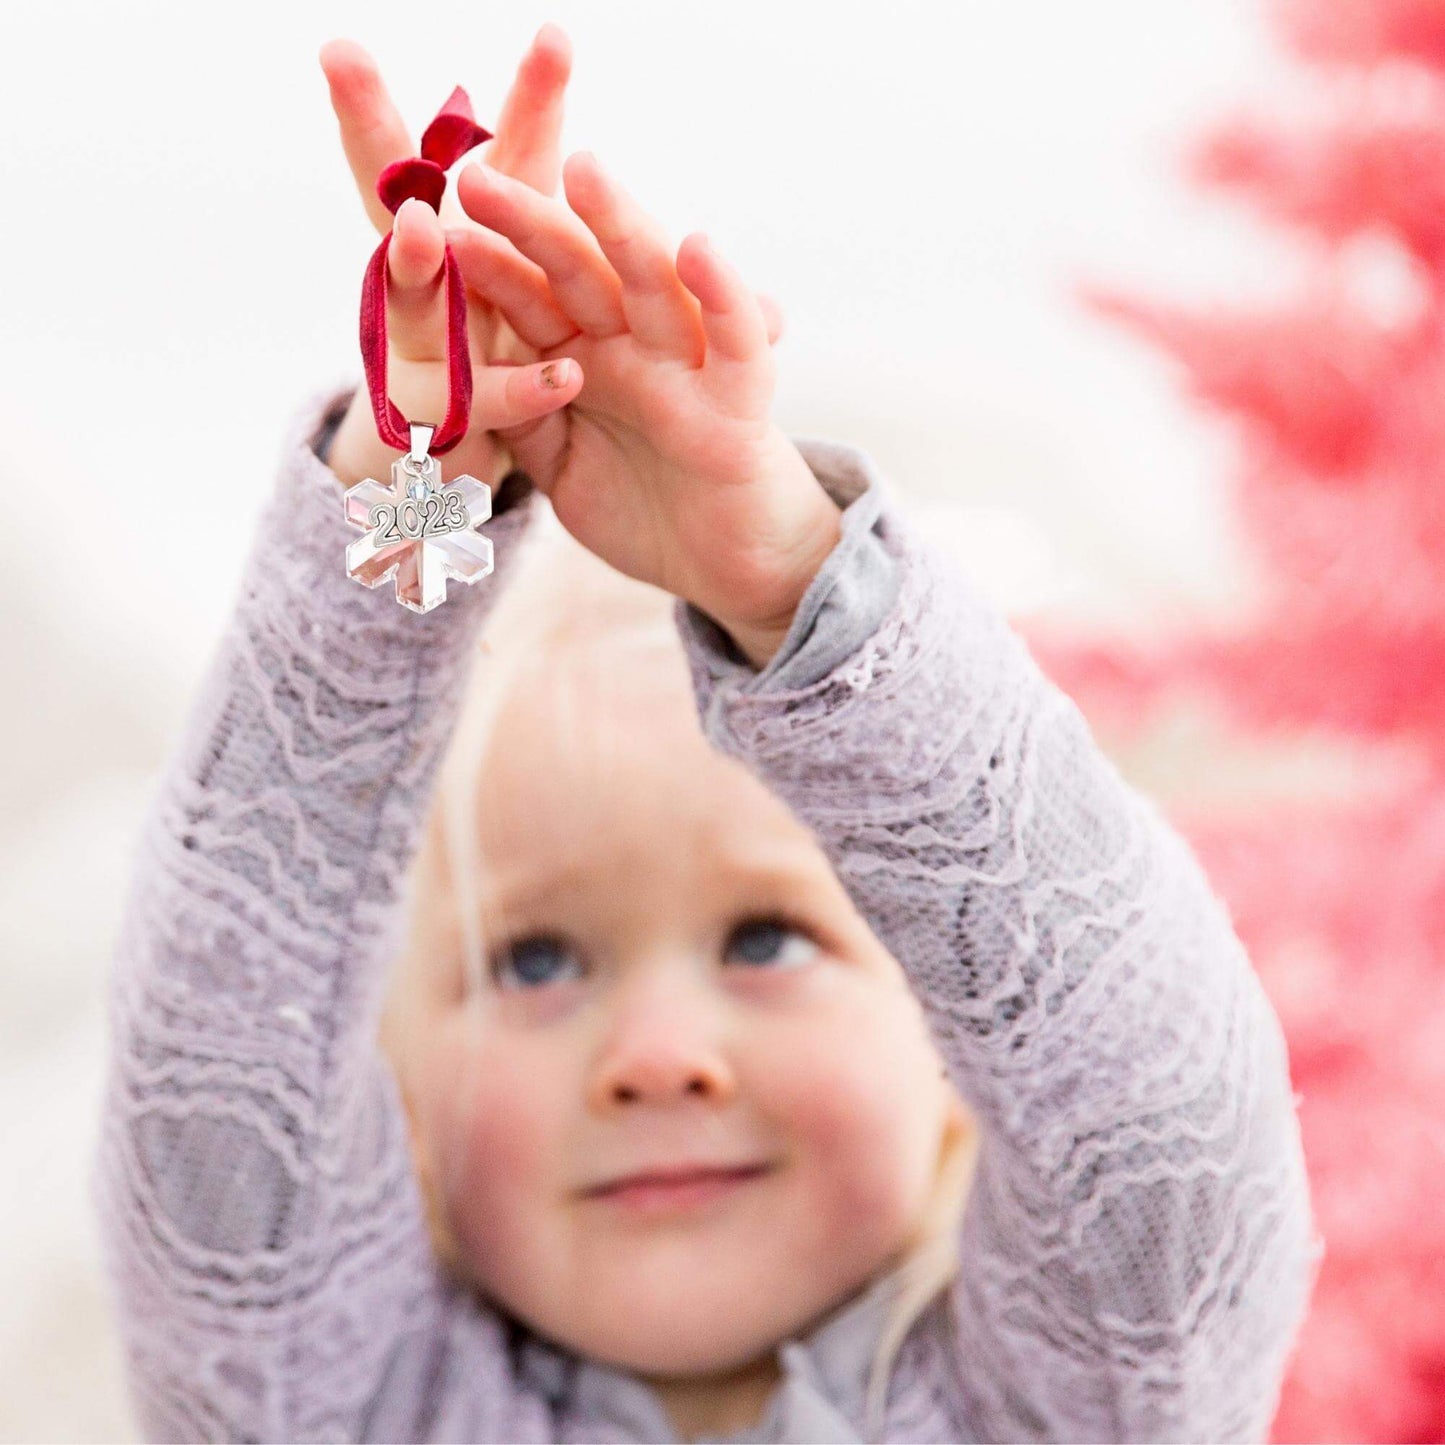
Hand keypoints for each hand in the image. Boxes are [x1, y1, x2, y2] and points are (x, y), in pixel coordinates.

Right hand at [317, 28, 583, 490]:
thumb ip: (532, 171)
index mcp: (459, 223)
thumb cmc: (502, 332)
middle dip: (366, 123)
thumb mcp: (528, 251)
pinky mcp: (449, 415)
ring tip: (419, 231)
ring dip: (411, 265)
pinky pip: (489, 401)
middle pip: (390, 191)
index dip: (513, 97)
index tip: (517, 35)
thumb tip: (557, 42)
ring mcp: (422, 342)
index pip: (478, 147)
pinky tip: (563, 375)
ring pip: (412, 302)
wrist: (461, 446)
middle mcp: (422, 271)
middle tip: (341, 57)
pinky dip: (523, 389)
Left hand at [451, 152, 838, 668]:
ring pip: (655, 284)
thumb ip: (524, 416)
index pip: (531, 299)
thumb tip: (468, 367)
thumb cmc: (647, 516)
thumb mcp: (561, 469)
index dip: (484, 264)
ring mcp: (689, 368)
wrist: (730, 573)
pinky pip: (736, 342)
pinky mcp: (741, 403)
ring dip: (622, 227)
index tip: (426, 226)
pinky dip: (723, 296)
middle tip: (477, 177)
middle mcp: (634, 350)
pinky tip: (697, 248)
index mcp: (587, 360)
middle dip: (533, 225)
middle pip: (582, 272)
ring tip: (584, 172)